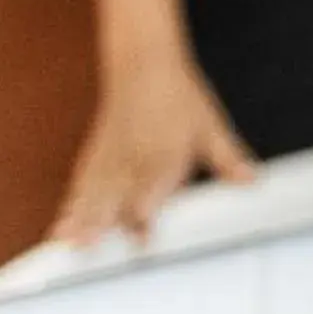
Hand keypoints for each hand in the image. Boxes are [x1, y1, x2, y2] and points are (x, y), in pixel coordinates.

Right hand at [51, 50, 256, 246]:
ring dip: (80, 218)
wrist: (144, 65)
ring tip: (67, 243)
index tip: (142, 239)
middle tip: (87, 248)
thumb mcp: (210, 126)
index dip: (147, 213)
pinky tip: (61, 225)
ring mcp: (110, 158)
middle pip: (115, 195)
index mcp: (163, 153)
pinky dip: (71, 205)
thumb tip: (252, 180)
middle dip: (101, 222)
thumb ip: (227, 158)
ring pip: (93, 193)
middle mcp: (133, 158)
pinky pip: (81, 184)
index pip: (153, 188)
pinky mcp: (96, 156)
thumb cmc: (180, 97)